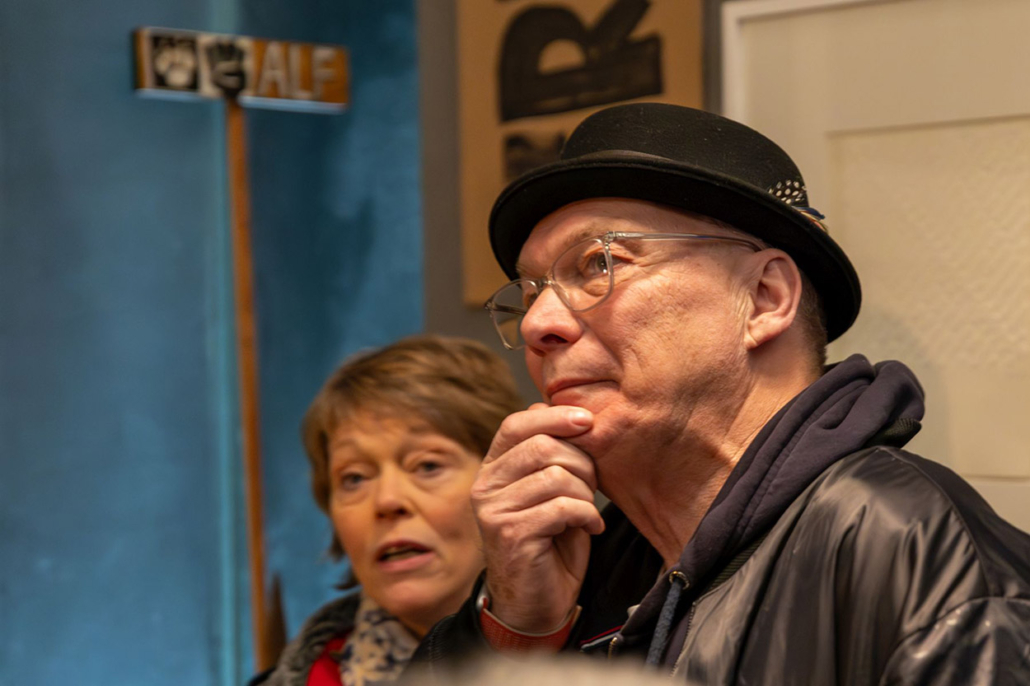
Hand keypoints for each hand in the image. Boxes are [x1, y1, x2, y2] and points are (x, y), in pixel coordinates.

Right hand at [471, 403, 604, 633]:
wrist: (535, 604)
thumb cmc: (549, 543)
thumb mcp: (548, 490)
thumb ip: (549, 454)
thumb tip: (552, 406)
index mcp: (492, 469)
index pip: (516, 423)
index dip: (555, 416)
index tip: (588, 421)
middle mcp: (485, 486)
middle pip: (542, 446)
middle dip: (581, 462)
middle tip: (593, 487)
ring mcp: (494, 511)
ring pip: (555, 476)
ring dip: (585, 493)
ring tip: (588, 511)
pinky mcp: (511, 535)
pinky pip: (562, 507)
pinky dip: (587, 516)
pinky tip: (590, 528)